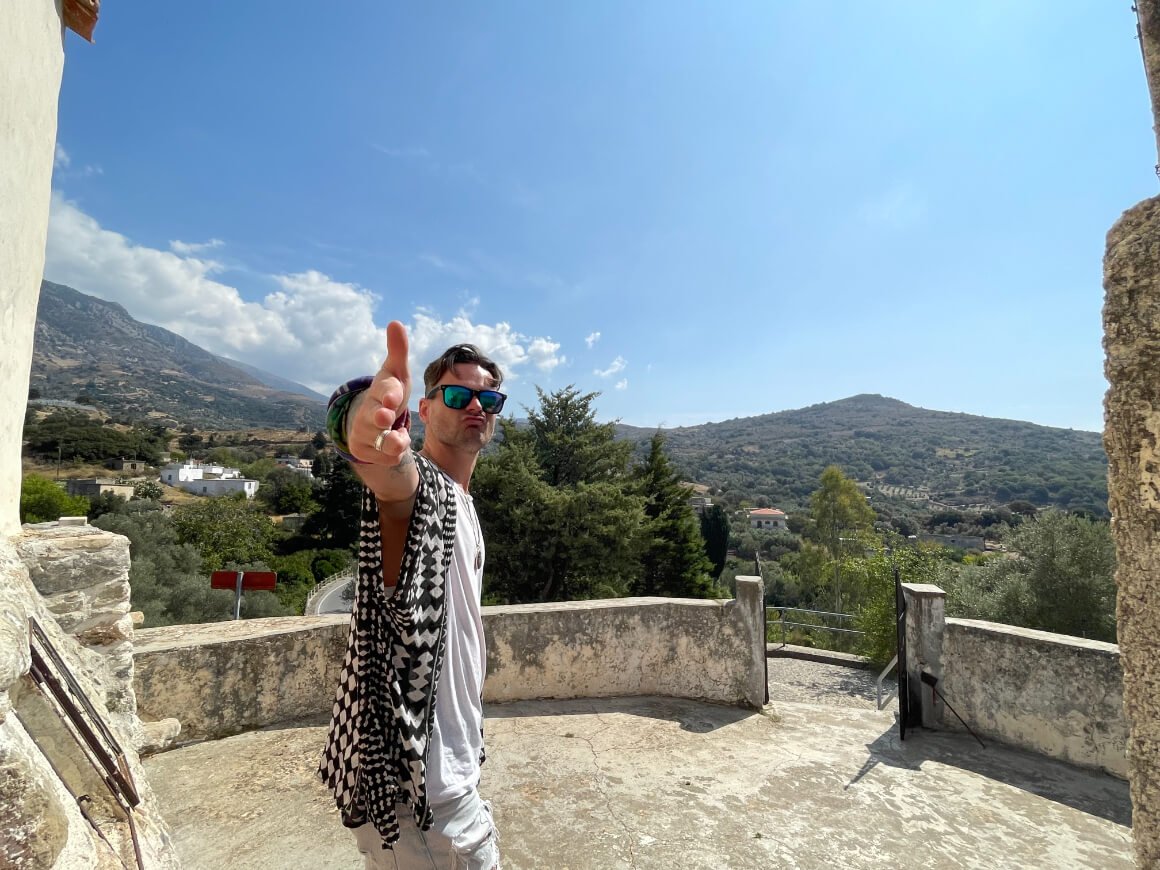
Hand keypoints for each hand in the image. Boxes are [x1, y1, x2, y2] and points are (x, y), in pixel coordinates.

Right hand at [348, 321, 411, 465]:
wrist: (375, 421)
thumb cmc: (390, 393)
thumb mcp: (397, 374)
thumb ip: (398, 351)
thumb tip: (395, 323)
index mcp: (380, 390)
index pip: (384, 390)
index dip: (389, 394)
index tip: (393, 397)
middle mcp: (368, 411)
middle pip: (374, 417)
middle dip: (380, 418)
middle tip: (384, 417)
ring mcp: (364, 432)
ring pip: (384, 443)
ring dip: (395, 442)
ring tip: (399, 436)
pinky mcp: (365, 451)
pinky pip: (388, 458)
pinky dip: (395, 454)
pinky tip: (394, 444)